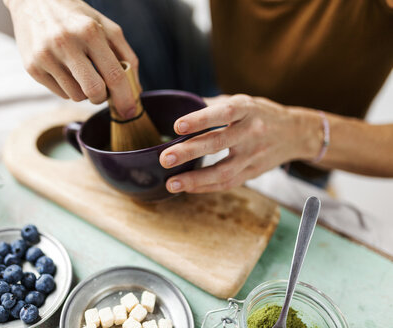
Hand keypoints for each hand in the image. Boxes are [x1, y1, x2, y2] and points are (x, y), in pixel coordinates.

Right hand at [4, 0, 138, 117]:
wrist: (34, 2)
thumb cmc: (77, 17)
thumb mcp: (106, 27)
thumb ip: (126, 56)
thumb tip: (136, 90)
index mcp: (89, 31)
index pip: (114, 75)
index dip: (125, 98)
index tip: (130, 112)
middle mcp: (66, 43)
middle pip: (94, 91)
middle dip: (103, 97)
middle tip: (102, 90)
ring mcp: (46, 56)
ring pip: (77, 97)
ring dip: (84, 92)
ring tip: (80, 72)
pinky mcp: (32, 68)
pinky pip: (61, 94)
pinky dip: (69, 89)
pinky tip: (65, 70)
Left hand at [159, 94, 321, 192]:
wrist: (295, 133)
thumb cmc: (260, 114)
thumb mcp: (242, 101)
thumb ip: (214, 104)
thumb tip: (180, 105)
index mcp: (247, 109)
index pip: (223, 113)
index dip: (200, 119)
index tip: (177, 126)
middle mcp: (251, 132)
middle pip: (218, 143)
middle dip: (189, 152)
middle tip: (165, 158)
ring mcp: (253, 155)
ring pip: (223, 171)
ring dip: (194, 179)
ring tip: (171, 183)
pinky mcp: (253, 172)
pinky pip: (228, 183)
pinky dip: (205, 187)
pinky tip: (186, 187)